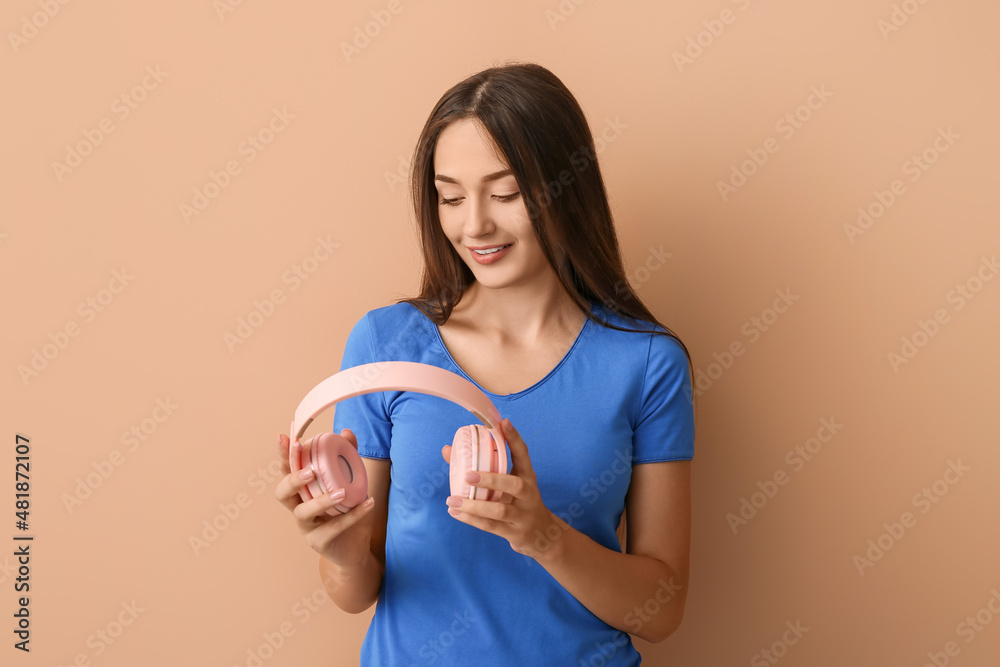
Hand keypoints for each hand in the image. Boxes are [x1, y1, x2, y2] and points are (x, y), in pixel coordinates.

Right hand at [274, 430, 375, 568]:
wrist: (356, 548)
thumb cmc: (348, 511)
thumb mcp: (350, 481)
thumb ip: (348, 456)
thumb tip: (346, 432)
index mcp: (303, 490)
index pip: (287, 470)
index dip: (283, 455)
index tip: (283, 437)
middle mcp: (299, 507)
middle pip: (282, 492)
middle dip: (292, 479)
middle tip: (310, 472)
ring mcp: (306, 526)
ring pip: (303, 512)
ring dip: (321, 500)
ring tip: (341, 493)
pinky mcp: (318, 542)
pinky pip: (333, 528)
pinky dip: (352, 515)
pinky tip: (368, 503)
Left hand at [441, 418, 565, 560]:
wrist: (541, 534)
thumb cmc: (519, 501)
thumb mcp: (508, 483)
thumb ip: (482, 466)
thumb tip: (447, 450)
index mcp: (527, 476)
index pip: (523, 454)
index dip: (514, 438)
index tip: (503, 422)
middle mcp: (528, 494)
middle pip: (514, 484)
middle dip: (491, 479)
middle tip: (468, 476)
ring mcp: (522, 515)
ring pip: (499, 510)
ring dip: (474, 506)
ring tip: (452, 500)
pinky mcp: (514, 532)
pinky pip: (491, 526)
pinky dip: (471, 520)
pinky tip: (455, 513)